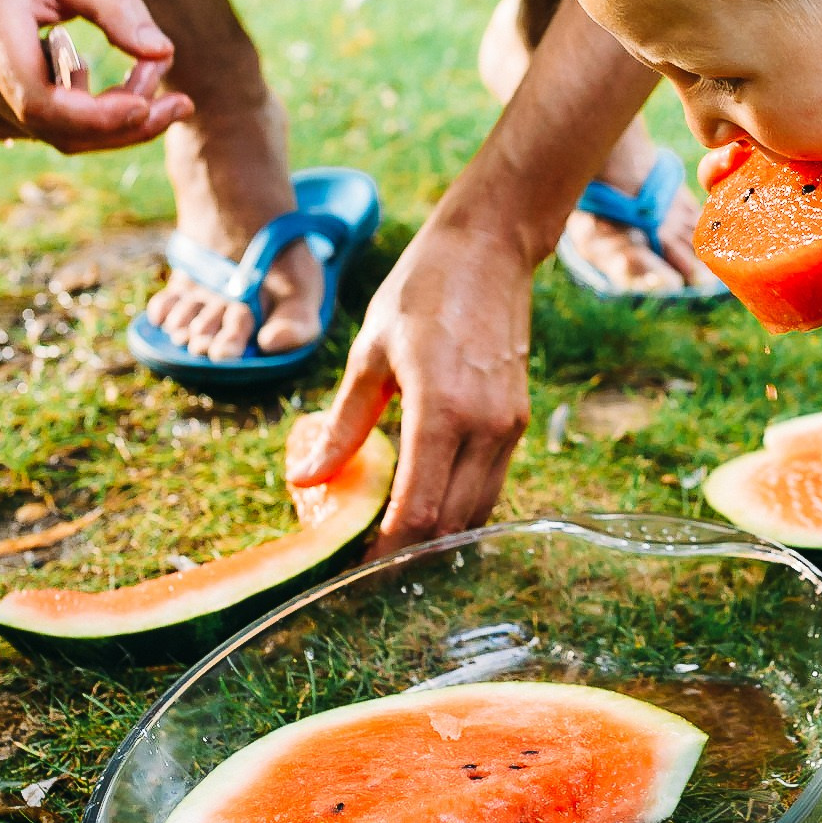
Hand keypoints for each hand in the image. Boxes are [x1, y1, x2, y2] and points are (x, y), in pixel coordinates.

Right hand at [0, 0, 190, 150]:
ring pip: (58, 137)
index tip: (152, 103)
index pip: (44, 104)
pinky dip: (83, 117)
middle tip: (181, 101)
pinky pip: (45, 132)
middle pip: (61, 131)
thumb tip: (164, 52)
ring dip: (112, 116)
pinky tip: (87, 74)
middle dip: (129, 123)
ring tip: (142, 70)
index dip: (102, 117)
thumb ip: (117, 7)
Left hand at [284, 216, 535, 547]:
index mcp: (442, 410)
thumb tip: (305, 480)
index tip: (354, 573)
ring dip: (437, 539)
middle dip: (409, 557)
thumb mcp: (370, 352)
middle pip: (450, 525)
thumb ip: (343, 423)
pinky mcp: (517, 422)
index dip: (386, 554)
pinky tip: (426, 511)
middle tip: (366, 572)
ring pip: (476, 513)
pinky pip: (490, 485)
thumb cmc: (422, 289)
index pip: (418, 511)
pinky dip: (459, 509)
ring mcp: (508, 427)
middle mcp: (485, 428)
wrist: (490, 249)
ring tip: (392, 549)